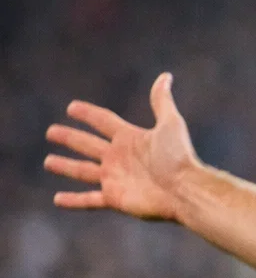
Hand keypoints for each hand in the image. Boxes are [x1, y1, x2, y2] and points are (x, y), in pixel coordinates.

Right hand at [44, 72, 199, 221]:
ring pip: (83, 171)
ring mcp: (115, 178)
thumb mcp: (170, 124)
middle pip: (88, 145)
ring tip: (48, 162)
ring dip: (66, 167)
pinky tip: (57, 199)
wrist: (185, 190)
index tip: (72, 107)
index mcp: (130, 138)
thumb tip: (165, 76)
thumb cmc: (178, 158)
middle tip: (51, 132)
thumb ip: (161, 101)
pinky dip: (73, 201)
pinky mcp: (114, 198)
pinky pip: (89, 200)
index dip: (88, 114)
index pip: (103, 121)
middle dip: (70, 138)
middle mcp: (119, 158)